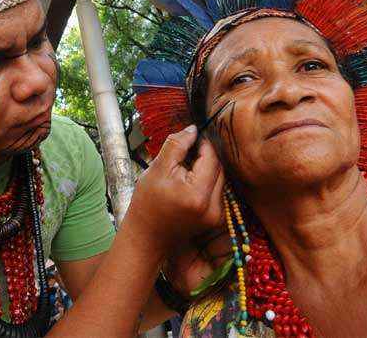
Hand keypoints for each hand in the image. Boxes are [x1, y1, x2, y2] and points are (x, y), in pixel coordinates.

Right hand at [125, 125, 223, 254]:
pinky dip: (206, 181)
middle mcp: (213, 207)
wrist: (146, 236)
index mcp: (197, 194)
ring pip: (220, 178)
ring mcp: (217, 215)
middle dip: (205, 155)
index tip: (191, 136)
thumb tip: (194, 129)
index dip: (203, 143)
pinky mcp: (216, 218)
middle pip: (219, 167)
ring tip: (185, 167)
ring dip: (207, 167)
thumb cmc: (147, 202)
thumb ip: (177, 145)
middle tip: (186, 151)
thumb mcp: (157, 168)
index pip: (211, 157)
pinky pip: (217, 190)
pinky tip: (189, 182)